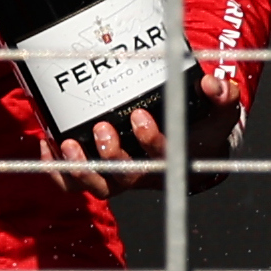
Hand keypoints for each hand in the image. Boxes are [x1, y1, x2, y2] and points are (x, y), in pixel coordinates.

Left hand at [43, 69, 245, 197]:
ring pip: (99, 187)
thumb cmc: (201, 129)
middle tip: (101, 128)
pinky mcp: (102, 176)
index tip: (139, 115)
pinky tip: (48, 145)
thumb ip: (222, 95)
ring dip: (80, 169)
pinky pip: (74, 185)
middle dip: (111, 155)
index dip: (149, 140)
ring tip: (67, 144)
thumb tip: (212, 83)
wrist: (191, 154)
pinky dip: (58, 172)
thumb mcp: (218, 112)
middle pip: (126, 176)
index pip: (162, 156)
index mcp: (173, 159)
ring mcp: (121, 178)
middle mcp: (145, 173)